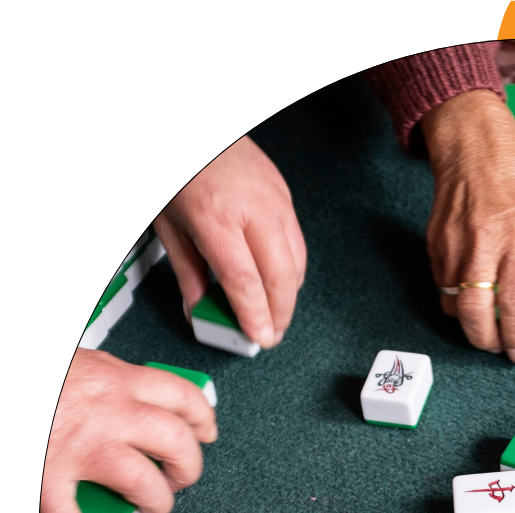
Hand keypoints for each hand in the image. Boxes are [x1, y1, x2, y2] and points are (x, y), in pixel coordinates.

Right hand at [43, 349, 217, 512]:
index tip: (206, 433)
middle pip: (176, 442)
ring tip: (151, 512)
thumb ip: (103, 378)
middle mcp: (106, 411)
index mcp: (113, 378)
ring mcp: (80, 446)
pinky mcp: (46, 475)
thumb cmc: (22, 369)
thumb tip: (122, 389)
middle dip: (188, 468)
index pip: (181, 396)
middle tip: (180, 479)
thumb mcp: (74, 360)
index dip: (202, 419)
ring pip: (143, 482)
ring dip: (156, 504)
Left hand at [154, 135, 305, 348]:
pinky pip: (297, 242)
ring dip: (288, 293)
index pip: (245, 282)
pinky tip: (277, 280)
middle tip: (271, 333)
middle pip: (281, 277)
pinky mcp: (284, 193)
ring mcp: (274, 199)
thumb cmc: (176, 166)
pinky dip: (291, 268)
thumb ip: (187, 271)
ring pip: (297, 262)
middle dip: (280, 313)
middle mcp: (253, 208)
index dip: (256, 316)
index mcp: (216, 216)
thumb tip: (199, 309)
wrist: (190, 124)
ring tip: (273, 311)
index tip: (259, 338)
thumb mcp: (168, 223)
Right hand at [421, 89, 514, 362]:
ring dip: (469, 323)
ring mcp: (453, 244)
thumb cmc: (512, 177)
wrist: (471, 143)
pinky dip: (456, 299)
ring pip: (454, 305)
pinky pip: (442, 287)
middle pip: (475, 313)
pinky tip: (471, 291)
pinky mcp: (433, 243)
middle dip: (486, 341)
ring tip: (486, 320)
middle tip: (499, 345)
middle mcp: (483, 242)